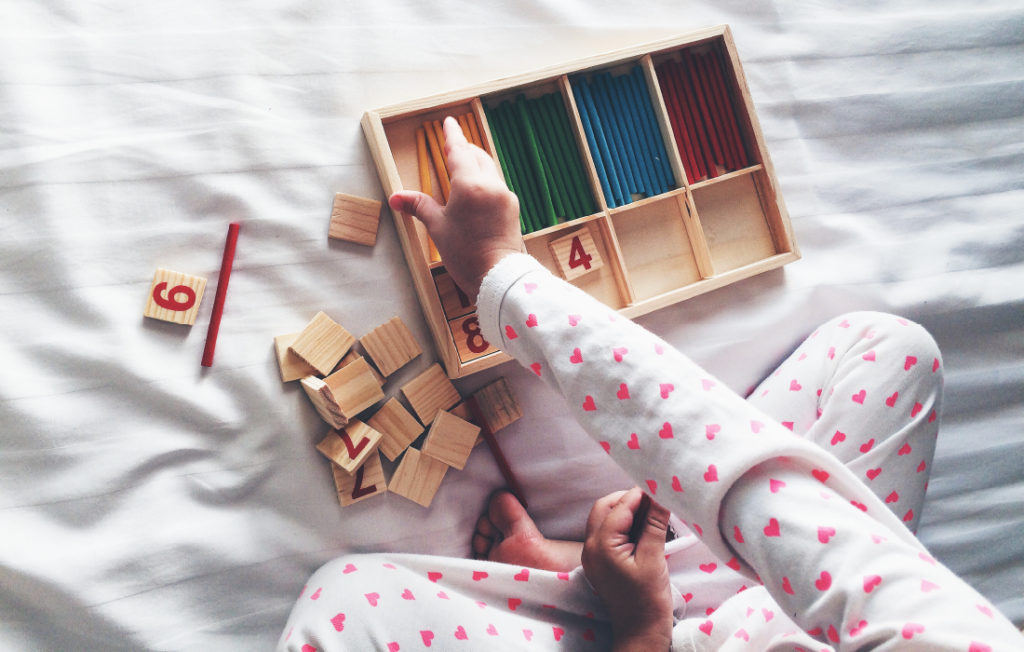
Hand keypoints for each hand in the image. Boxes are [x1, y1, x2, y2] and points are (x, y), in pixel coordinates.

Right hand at [388, 116, 522, 300]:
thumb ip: (419, 206)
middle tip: (454, 145)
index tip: (450, 122)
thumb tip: (396, 198)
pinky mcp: (512, 208)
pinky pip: (496, 185)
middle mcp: (490, 185)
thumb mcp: (438, 228)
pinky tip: (478, 191)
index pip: (458, 151)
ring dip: (476, 164)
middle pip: (477, 156)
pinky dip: (485, 180)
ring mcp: (505, 196)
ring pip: (489, 169)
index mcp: (469, 185)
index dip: (452, 135)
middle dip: (464, 148)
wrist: (498, 277)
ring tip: (464, 167)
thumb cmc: (466, 255)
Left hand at [582, 488, 672, 651]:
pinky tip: (644, 527)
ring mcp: (593, 555)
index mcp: (601, 545)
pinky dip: (624, 525)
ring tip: (652, 511)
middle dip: (628, 499)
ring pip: (605, 519)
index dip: (639, 494)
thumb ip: (654, 523)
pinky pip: (608, 533)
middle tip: (654, 498)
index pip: (619, 507)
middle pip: (605, 508)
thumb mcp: (654, 558)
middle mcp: (590, 547)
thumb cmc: (648, 600)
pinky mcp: (601, 562)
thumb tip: (660, 494)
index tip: (658, 484)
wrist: (640, 632)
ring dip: (626, 511)